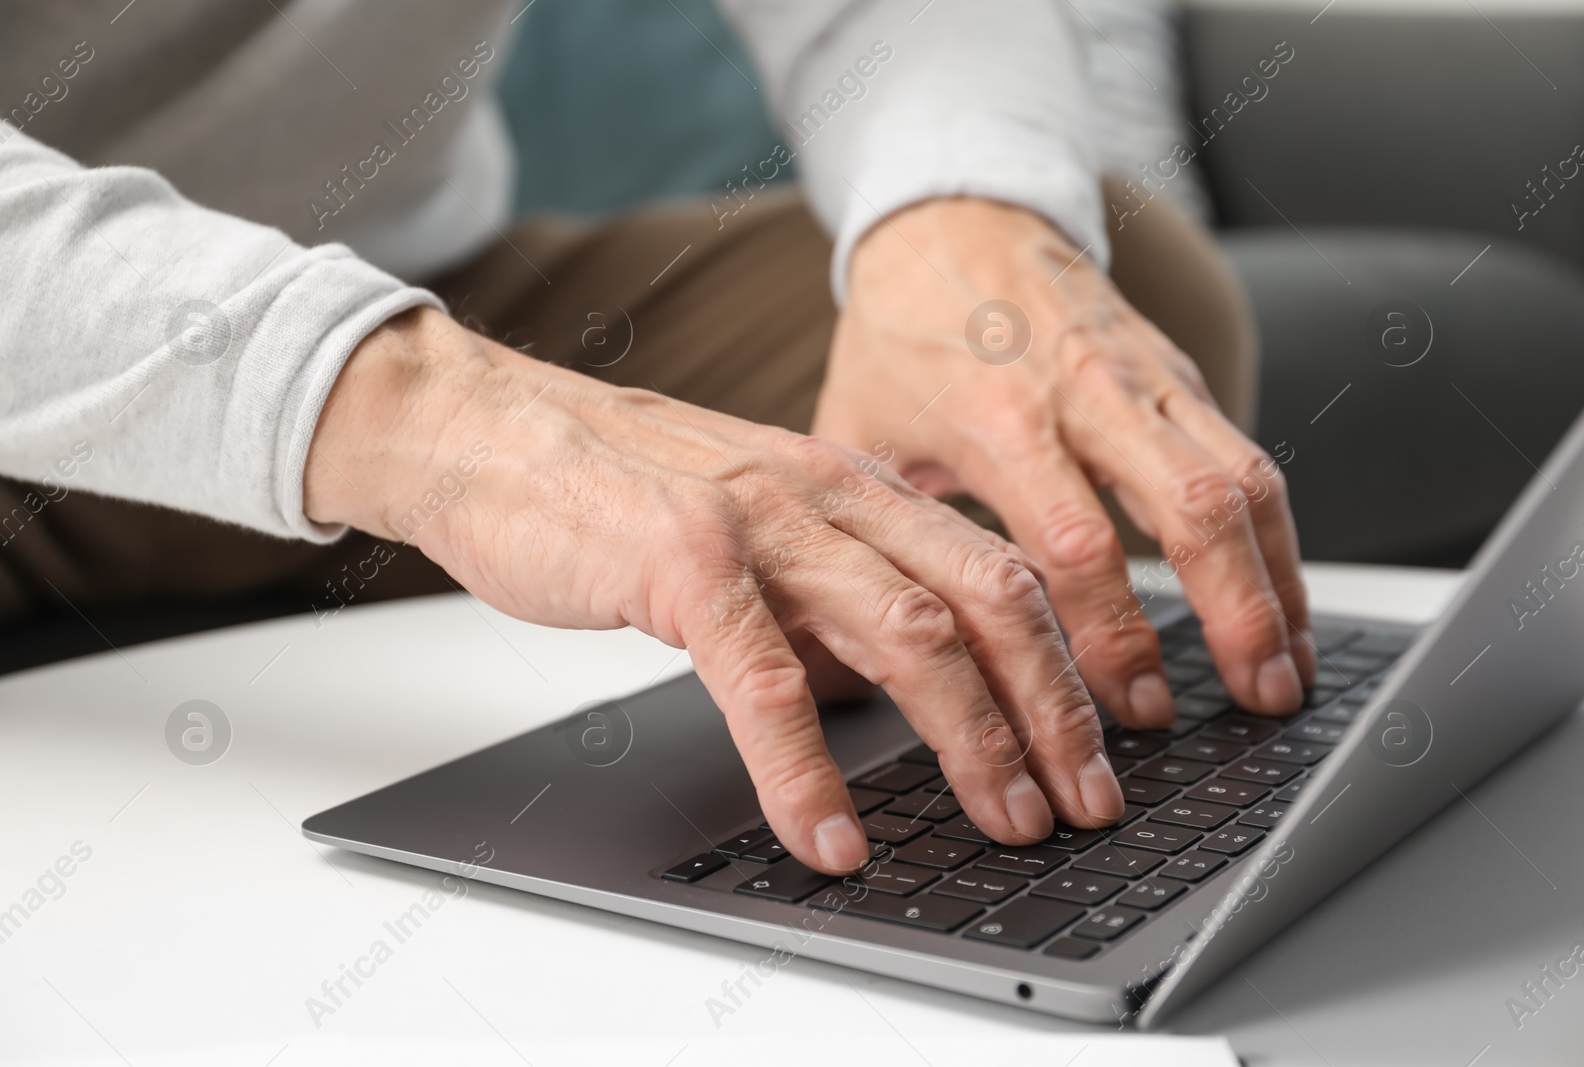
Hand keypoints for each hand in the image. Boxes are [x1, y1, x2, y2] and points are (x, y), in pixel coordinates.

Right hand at [305, 307, 1125, 874]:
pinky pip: (765, 681)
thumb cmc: (613, 488)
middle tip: (1087, 801)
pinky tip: (831, 835)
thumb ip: (827, 596)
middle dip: (1054, 712)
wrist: (485, 431)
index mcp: (856, 487)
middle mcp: (829, 494)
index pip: (999, 572)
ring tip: (1007, 823)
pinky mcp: (680, 563)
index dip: (1066, 664)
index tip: (1097, 744)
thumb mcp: (755, 531)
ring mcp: (759, 523)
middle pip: (988, 602)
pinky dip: (807, 772)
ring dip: (974, 743)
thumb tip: (892, 688)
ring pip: (911, 634)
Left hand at [816, 198, 1314, 728]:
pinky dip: (1278, 534)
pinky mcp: (1180, 371)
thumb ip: (869, 532)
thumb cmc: (900, 334)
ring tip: (1290, 668)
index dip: (1114, 634)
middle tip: (1255, 702)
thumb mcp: (861, 431)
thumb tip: (838, 646)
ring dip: (1280, 582)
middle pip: (1193, 511)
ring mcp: (1146, 379)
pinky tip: (1284, 596)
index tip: (1134, 711)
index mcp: (1000, 418)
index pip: (1076, 543)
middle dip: (1236, 616)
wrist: (953, 215)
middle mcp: (1089, 395)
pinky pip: (1249, 457)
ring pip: (1245, 482)